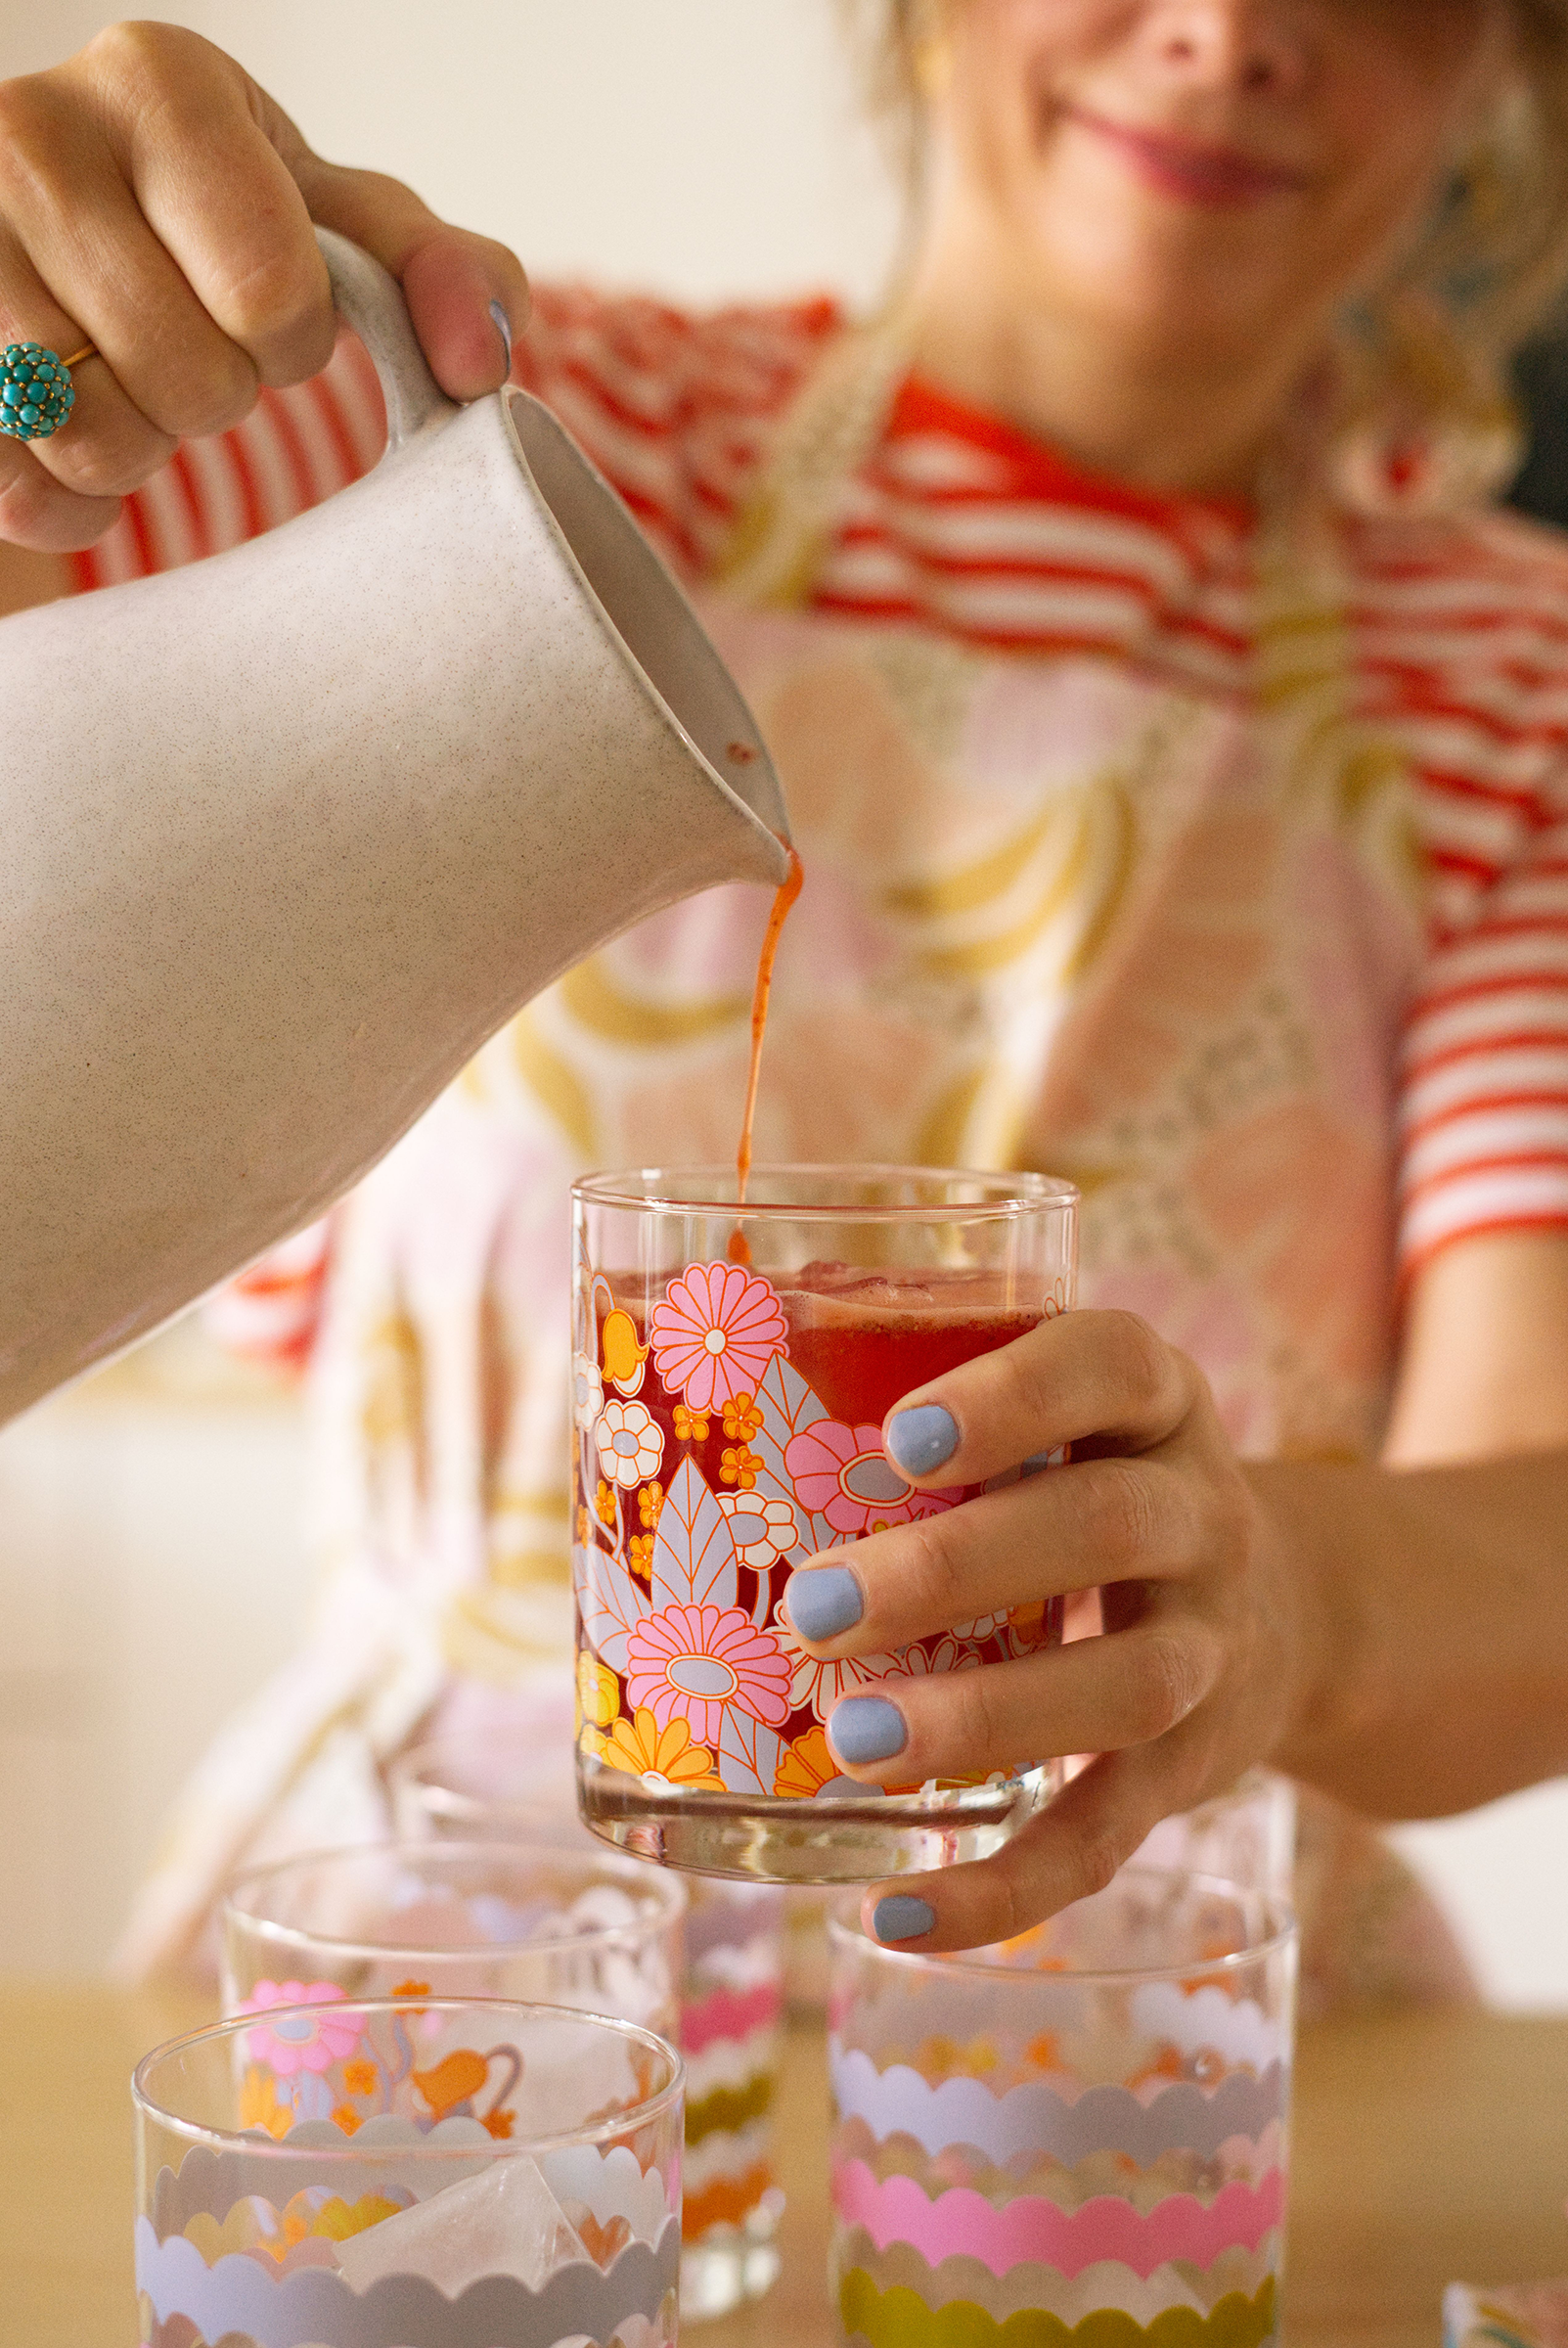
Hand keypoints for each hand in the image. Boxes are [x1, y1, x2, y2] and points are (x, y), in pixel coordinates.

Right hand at [0, 22, 527, 549]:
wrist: (47, 242)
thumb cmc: (215, 228)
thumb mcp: (337, 225)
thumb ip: (444, 273)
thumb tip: (480, 360)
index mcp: (159, 79)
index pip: (273, 294)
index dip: (290, 341)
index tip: (261, 307)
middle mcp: (33, 132)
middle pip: (193, 380)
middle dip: (216, 396)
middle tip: (187, 345)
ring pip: (98, 440)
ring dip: (140, 447)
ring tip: (127, 382)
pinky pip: (20, 485)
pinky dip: (64, 496)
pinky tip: (67, 435)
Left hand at [782, 1311, 1307, 1950]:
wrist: (1281, 1616)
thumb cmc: (1088, 1490)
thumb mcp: (1062, 1422)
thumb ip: (930, 1401)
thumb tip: (699, 1387)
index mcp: (1152, 1402)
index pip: (1111, 1365)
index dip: (1015, 1394)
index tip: (899, 1435)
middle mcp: (1199, 1515)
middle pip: (1107, 1528)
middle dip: (957, 1566)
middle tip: (817, 1605)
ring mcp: (1206, 1646)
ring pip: (1126, 1686)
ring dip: (986, 1719)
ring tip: (856, 1748)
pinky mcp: (1187, 1770)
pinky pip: (1109, 1834)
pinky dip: (1008, 1888)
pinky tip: (897, 1915)